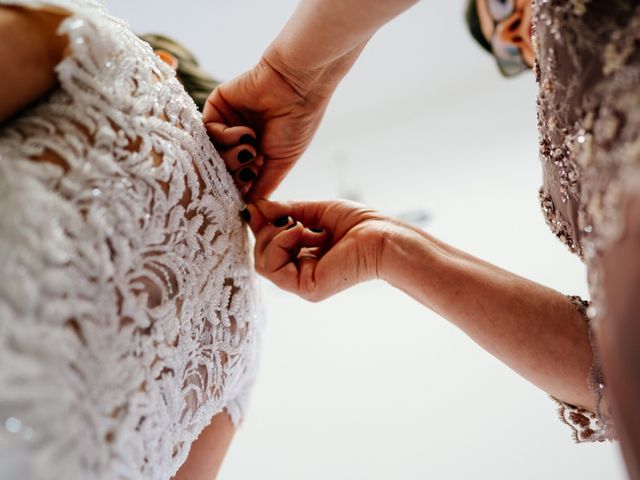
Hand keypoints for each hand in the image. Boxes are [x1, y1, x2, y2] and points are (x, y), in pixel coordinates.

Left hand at [203, 57, 331, 199]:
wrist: (298, 86)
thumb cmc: (297, 123)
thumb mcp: (281, 163)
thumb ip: (262, 186)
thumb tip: (249, 211)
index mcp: (258, 153)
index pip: (238, 179)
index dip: (240, 189)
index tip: (248, 193)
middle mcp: (240, 140)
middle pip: (222, 168)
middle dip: (234, 174)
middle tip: (251, 167)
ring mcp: (228, 123)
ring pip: (212, 153)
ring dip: (229, 157)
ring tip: (250, 149)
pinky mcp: (217, 106)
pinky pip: (208, 131)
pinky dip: (224, 137)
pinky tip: (244, 132)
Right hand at [244, 199, 395, 301]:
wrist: (381, 236)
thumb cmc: (358, 224)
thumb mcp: (313, 212)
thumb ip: (284, 212)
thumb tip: (253, 208)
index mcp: (303, 257)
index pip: (267, 246)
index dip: (260, 226)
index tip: (256, 206)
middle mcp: (300, 272)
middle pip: (261, 255)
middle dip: (266, 230)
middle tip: (288, 218)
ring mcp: (301, 283)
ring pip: (262, 262)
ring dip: (274, 236)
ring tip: (299, 226)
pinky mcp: (306, 288)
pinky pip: (273, 267)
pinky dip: (280, 242)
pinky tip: (301, 232)